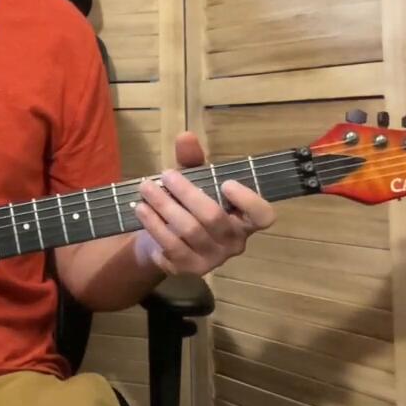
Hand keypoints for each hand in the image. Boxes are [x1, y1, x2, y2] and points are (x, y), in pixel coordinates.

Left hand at [132, 131, 275, 276]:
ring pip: (189, 231)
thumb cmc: (187, 206)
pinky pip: (171, 247)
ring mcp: (212, 259)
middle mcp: (233, 242)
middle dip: (186, 192)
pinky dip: (154, 225)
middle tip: (165, 174)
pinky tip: (142, 210)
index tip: (226, 183)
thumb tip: (186, 137)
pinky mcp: (188, 269)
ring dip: (164, 206)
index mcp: (244, 219)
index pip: (263, 216)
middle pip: (213, 217)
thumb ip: (192, 160)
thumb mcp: (192, 181)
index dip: (249, 201)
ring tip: (145, 188)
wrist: (161, 241)